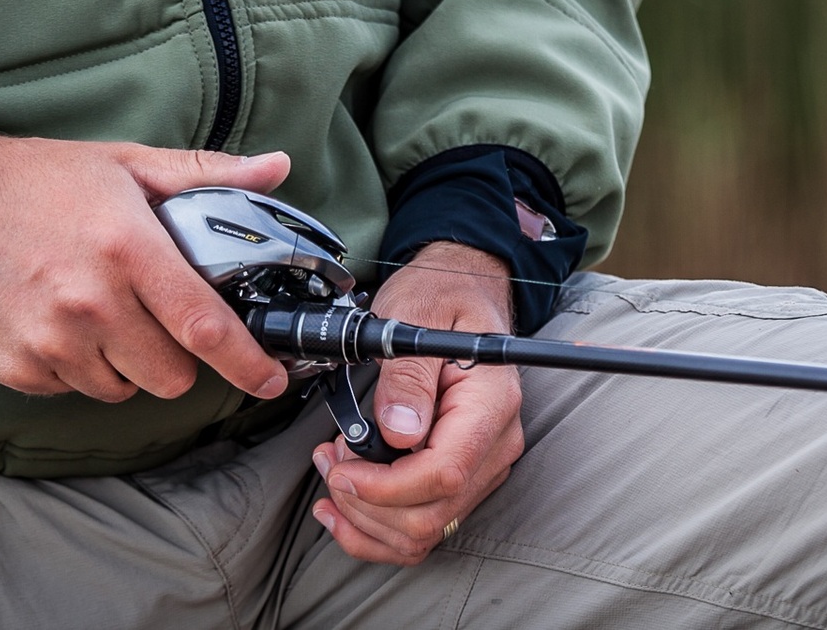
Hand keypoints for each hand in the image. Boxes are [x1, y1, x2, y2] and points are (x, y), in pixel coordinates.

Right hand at [0, 134, 292, 401]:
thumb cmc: (35, 180)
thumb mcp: (124, 163)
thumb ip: (205, 175)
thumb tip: (276, 169)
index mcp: (127, 249)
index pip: (205, 326)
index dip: (247, 363)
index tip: (270, 379)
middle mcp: (89, 303)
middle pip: (171, 375)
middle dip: (176, 356)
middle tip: (154, 317)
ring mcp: (47, 341)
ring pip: (121, 388)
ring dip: (123, 363)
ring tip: (97, 312)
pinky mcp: (12, 367)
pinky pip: (70, 389)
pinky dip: (75, 367)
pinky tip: (56, 322)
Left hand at [311, 241, 523, 564]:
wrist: (463, 294)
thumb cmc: (441, 297)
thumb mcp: (416, 316)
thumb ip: (408, 377)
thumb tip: (399, 431)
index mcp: (491, 404)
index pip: (444, 473)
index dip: (384, 486)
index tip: (341, 470)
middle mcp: (496, 443)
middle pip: (431, 514)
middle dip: (365, 502)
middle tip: (330, 461)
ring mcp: (483, 465)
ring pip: (423, 531)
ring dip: (365, 518)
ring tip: (334, 472)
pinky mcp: (464, 477)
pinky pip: (424, 526)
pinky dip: (377, 529)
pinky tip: (343, 508)